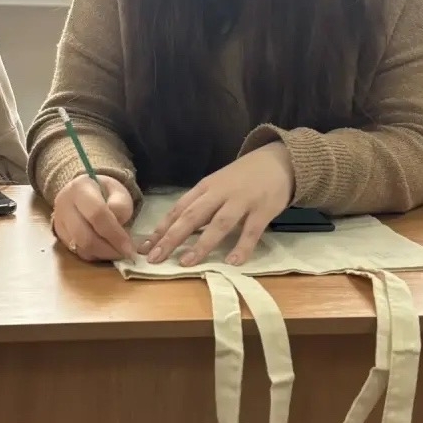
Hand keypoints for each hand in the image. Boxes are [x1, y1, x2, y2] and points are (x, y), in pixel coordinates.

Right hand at [51, 174, 135, 262]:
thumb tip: (118, 226)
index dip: (114, 234)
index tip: (129, 247)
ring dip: (102, 254)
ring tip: (117, 252)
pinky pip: (77, 252)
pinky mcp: (60, 236)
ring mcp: (59, 222)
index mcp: (79, 189)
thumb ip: (121, 205)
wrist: (83, 191)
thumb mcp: (117, 191)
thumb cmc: (104, 191)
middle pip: (85, 236)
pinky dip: (95, 256)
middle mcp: (64, 205)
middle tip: (125, 253)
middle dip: (108, 249)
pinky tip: (106, 251)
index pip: (97, 215)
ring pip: (80, 247)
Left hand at [143, 143, 294, 266]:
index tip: (144, 248)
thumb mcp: (217, 185)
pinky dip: (242, 246)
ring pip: (219, 223)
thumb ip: (200, 205)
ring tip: (186, 263)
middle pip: (192, 216)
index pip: (178, 209)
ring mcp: (242, 201)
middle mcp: (220, 193)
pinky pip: (251, 231)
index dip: (161, 229)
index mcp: (205, 187)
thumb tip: (173, 231)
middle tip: (155, 258)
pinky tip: (232, 262)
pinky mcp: (263, 209)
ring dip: (201, 244)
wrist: (278, 160)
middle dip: (172, 237)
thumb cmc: (242, 177)